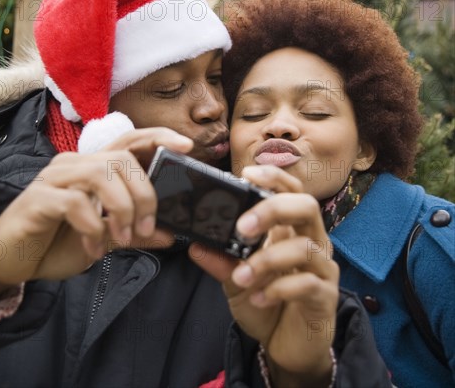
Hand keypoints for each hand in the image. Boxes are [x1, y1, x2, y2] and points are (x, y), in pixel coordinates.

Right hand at [0, 128, 191, 305]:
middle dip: (145, 193)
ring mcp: (55, 178)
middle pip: (122, 159)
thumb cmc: (57, 242)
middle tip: (147, 228)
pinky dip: (93, 228)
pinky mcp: (38, 198)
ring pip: (101, 174)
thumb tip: (170, 234)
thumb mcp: (105, 239)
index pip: (130, 140)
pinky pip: (75, 203)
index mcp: (93, 168)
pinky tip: (93, 250)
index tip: (187, 147)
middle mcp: (74, 165)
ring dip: (121, 209)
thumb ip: (135, 232)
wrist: (9, 260)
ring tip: (123, 239)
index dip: (159, 137)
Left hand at [191, 165, 337, 385]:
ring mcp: (322, 268)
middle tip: (242, 227)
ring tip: (241, 276)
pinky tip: (258, 299)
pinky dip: (279, 289)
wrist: (286, 346)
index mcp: (290, 230)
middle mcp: (311, 242)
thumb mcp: (234, 281)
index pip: (290, 191)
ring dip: (268, 259)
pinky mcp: (326, 296)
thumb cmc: (265, 304)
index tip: (246, 174)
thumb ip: (220, 261)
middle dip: (273, 210)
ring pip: (305, 247)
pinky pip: (308, 284)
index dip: (273, 176)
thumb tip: (195, 244)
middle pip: (307, 206)